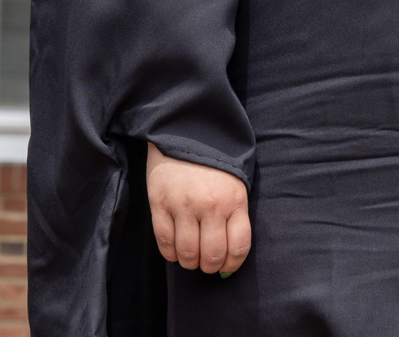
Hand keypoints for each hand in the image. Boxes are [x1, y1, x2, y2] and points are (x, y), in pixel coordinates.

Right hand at [145, 141, 251, 274]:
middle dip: (210, 266)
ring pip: (187, 253)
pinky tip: (175, 251)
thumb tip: (229, 255)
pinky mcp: (159, 204)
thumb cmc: (215, 161)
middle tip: (207, 264)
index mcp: (234, 200)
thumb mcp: (236, 183)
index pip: (238, 246)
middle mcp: (210, 205)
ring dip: (190, 262)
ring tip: (191, 258)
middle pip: (212, 254)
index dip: (232, 265)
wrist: (185, 131)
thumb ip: (234, 215)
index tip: (227, 268)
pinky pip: (164, 241)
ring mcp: (183, 205)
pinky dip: (170, 254)